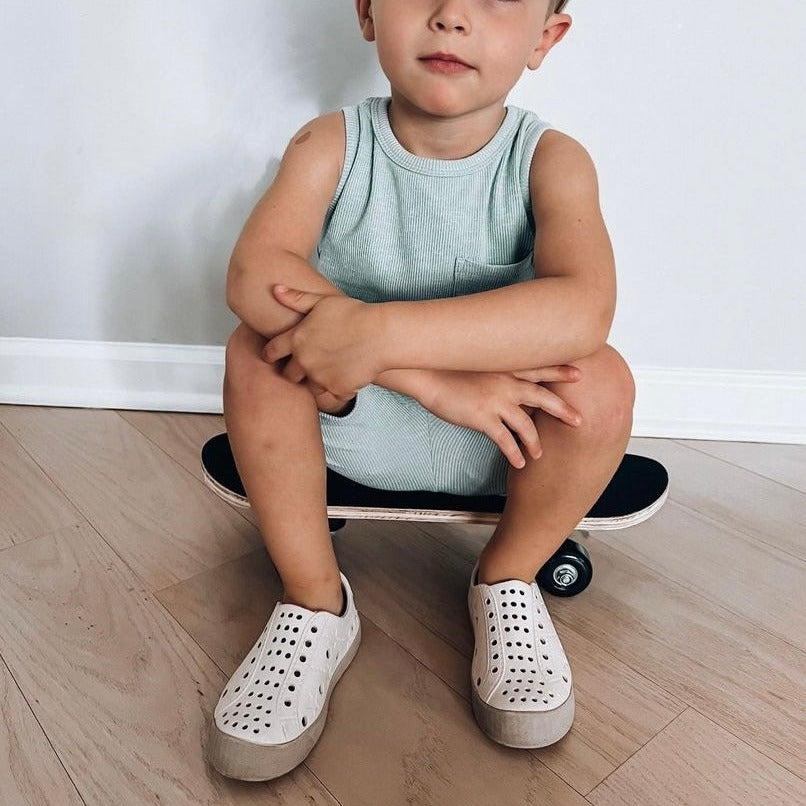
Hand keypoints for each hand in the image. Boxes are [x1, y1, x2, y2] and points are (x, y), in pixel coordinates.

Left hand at [262, 285, 384, 398]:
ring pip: (310, 388)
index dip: (270, 355)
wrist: (381, 334)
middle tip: (305, 366)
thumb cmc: (354, 314)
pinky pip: (333, 396)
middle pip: (288, 375)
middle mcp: (304, 361)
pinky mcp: (337, 389)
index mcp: (296, 339)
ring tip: (329, 372)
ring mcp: (320, 378)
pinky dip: (338, 389)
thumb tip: (275, 289)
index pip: (271, 352)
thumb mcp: (323, 301)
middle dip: (293, 372)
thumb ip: (297, 298)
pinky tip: (347, 378)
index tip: (274, 357)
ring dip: (317, 382)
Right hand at [423, 367, 581, 468]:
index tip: (579, 374)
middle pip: (542, 397)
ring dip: (535, 442)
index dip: (559, 372)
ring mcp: (495, 400)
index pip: (539, 368)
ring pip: (526, 424)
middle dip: (563, 410)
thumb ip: (493, 371)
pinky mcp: (482, 417)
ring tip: (539, 454)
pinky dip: (515, 453)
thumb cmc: (446, 367)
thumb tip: (502, 380)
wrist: (426, 373)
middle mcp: (505, 383)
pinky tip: (520, 463)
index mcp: (505, 368)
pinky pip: (505, 440)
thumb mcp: (476, 362)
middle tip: (579, 421)